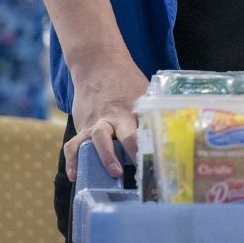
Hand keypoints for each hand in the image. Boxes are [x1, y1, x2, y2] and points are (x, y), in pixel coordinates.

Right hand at [63, 57, 147, 181]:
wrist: (98, 66)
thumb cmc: (126, 83)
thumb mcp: (144, 94)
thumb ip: (152, 113)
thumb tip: (172, 133)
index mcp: (131, 111)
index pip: (140, 131)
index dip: (146, 147)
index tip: (154, 163)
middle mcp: (113, 118)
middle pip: (119, 136)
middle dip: (123, 154)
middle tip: (126, 170)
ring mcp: (95, 123)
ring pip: (95, 141)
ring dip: (102, 158)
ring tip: (105, 176)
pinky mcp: (82, 127)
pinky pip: (73, 145)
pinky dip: (71, 161)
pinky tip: (74, 176)